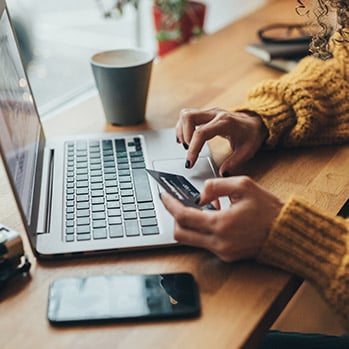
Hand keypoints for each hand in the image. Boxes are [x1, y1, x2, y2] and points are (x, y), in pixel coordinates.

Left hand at [161, 176, 282, 262]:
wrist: (286, 233)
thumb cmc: (268, 209)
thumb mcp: (243, 186)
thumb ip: (215, 185)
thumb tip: (200, 196)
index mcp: (221, 224)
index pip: (183, 216)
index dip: (170, 205)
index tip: (163, 196)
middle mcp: (218, 242)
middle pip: (180, 234)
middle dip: (174, 217)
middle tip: (176, 203)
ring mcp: (222, 252)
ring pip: (190, 240)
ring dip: (188, 224)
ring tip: (199, 208)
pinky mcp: (227, 256)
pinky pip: (204, 243)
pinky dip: (201, 230)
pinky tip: (212, 217)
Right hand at [176, 107, 267, 175]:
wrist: (256, 122)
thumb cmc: (251, 135)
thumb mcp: (247, 151)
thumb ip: (234, 162)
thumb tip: (222, 173)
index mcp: (225, 123)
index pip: (201, 133)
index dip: (193, 148)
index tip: (190, 163)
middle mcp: (215, 114)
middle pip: (189, 117)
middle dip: (184, 136)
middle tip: (188, 151)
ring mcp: (209, 112)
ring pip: (186, 114)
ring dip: (182, 130)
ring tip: (186, 145)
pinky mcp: (205, 114)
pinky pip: (188, 116)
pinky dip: (183, 127)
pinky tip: (185, 139)